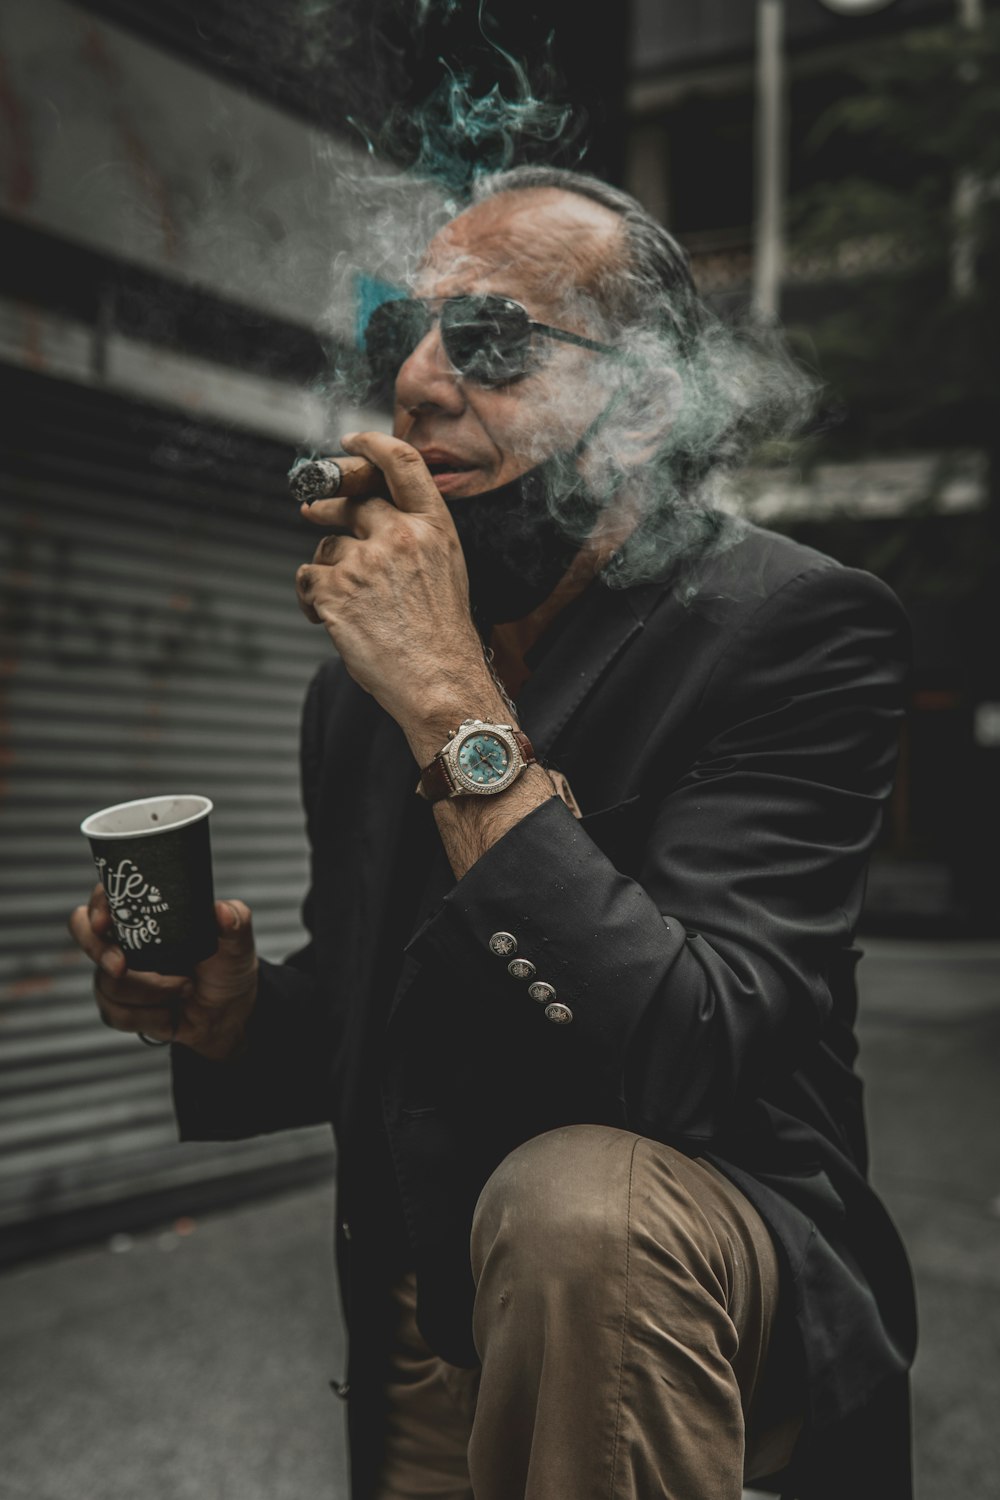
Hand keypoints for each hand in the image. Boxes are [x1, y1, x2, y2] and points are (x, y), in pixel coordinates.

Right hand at [69, 884, 257, 1060]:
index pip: (107, 897)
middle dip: (98, 950)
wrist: (229, 1013)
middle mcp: (126, 940)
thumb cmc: (227, 966)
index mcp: (148, 914)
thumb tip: (221, 911)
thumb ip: (234, 920)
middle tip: (122, 966)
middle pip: (84, 932)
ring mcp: (118, 974)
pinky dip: (148, 1017)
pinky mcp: (119, 1006)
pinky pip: (115, 1013)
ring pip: (107, 982)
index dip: (98, 905)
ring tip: (185, 988)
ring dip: (149, 991)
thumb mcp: (237, 941)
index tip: (107, 920)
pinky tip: (170, 1015)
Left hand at [294, 432, 494, 749]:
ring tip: (342, 602)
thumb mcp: (446, 572)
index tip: (352, 441)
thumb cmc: (442, 639)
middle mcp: (401, 536)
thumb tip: (370, 517)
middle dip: (327, 502)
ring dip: (327, 570)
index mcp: (435, 529)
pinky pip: (306, 578)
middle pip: (353, 499)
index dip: (372, 444)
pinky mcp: (335, 589)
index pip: (402, 463)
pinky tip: (326, 618)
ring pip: (327, 546)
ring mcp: (366, 561)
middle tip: (311, 508)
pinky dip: (309, 598)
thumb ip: (415, 538)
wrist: (438, 683)